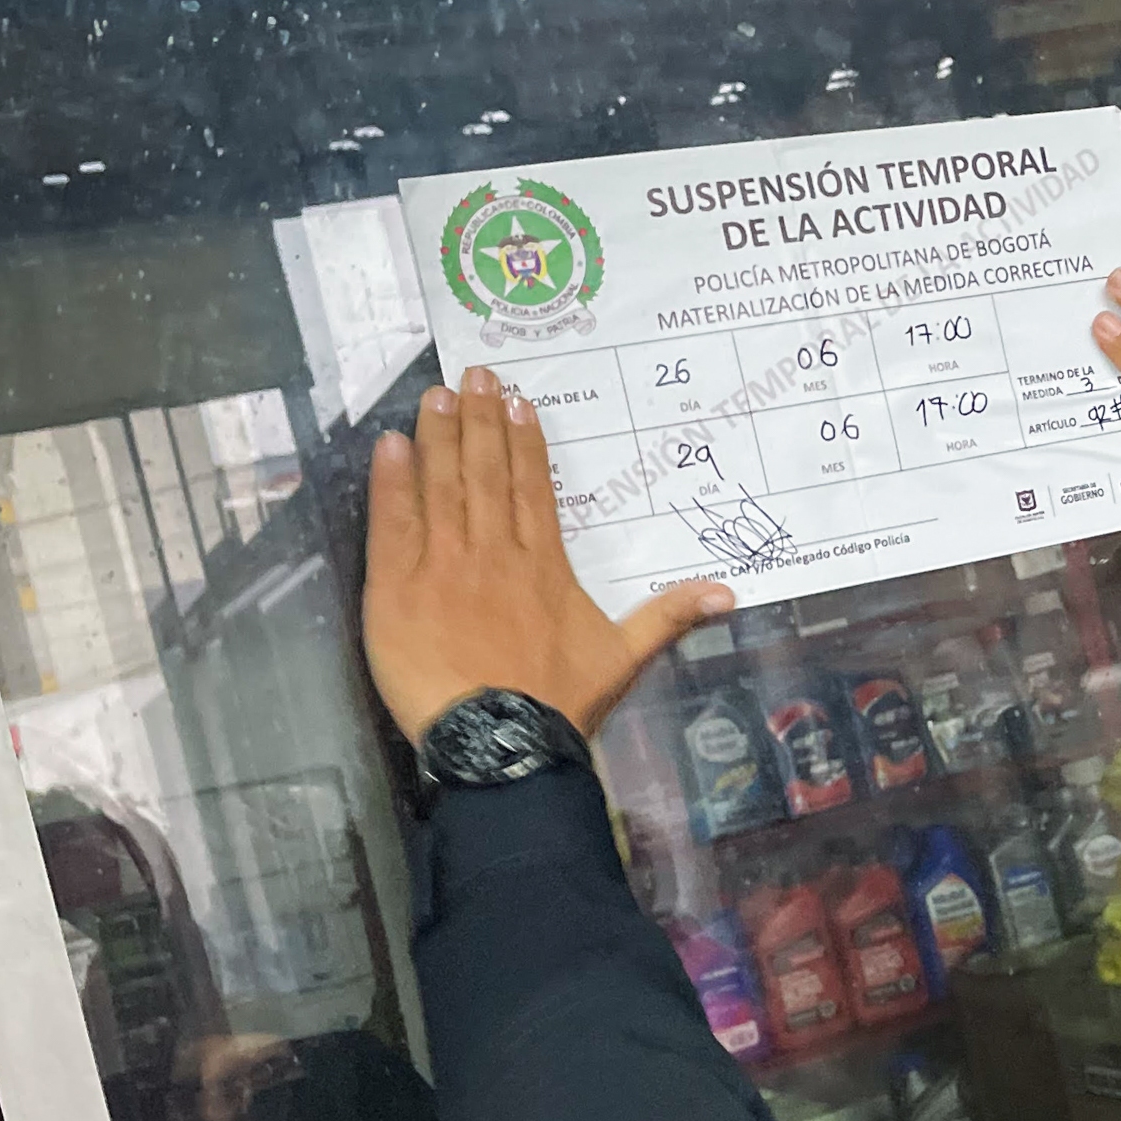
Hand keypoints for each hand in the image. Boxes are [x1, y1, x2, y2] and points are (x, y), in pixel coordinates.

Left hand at [364, 367, 731, 742]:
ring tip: (435, 395)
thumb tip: (730, 593)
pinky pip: (393, 523)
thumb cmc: (561, 705)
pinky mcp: (398, 588)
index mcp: (544, 564)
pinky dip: (391, 482)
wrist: (503, 746)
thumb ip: (668, 617)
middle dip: (478, 420)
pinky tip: (390, 445)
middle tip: (471, 374)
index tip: (518, 402)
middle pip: (485, 474)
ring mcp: (444, 566)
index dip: (524, 442)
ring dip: (438, 436)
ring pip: (441, 487)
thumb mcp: (624, 659)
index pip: (532, 488)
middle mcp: (495, 553)